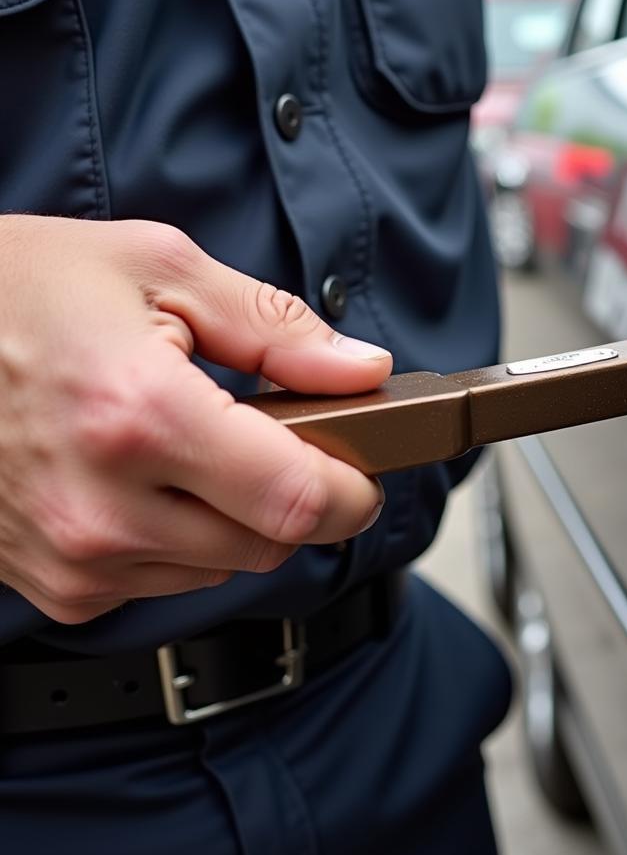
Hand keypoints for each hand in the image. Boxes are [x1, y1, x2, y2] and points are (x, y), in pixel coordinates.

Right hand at [0, 216, 391, 623]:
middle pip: (272, 542)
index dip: (353, 489)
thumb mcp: (161, 269)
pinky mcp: (58, 585)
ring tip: (197, 440)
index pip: (297, 500)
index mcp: (137, 417)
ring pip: (225, 565)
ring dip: (239, 514)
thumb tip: (364, 369)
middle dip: (299, 493)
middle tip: (279, 432)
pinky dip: (185, 534)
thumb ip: (277, 328)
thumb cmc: (20, 289)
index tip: (365, 464)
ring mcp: (73, 558)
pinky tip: (150, 475)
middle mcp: (101, 508)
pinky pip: (168, 577)